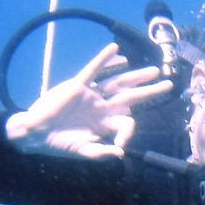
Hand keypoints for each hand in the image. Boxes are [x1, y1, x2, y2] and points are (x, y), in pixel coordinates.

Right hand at [4, 43, 168, 159]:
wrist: (36, 133)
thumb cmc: (60, 144)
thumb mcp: (84, 151)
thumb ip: (102, 153)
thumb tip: (121, 154)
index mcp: (106, 123)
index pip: (127, 122)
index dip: (129, 131)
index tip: (122, 142)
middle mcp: (103, 107)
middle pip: (131, 97)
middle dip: (150, 91)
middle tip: (169, 85)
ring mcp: (92, 95)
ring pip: (118, 82)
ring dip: (136, 76)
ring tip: (154, 71)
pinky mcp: (78, 85)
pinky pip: (93, 70)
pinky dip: (104, 59)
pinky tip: (116, 50)